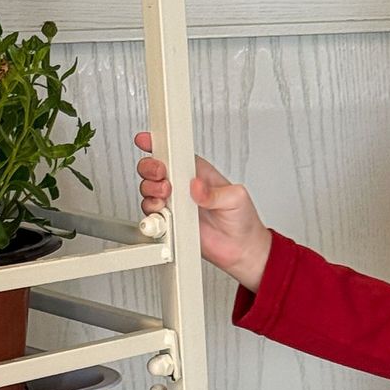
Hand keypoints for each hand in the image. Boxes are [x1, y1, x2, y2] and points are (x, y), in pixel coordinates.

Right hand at [134, 132, 272, 294]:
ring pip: (149, 191)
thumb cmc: (242, 220)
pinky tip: (163, 215)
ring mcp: (176, 204)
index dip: (159, 144)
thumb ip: (215, 192)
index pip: (176, 153)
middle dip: (151, 168)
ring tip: (165, 197)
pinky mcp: (171, 223)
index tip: (147, 140)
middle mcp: (184, 187)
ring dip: (151, 191)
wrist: (241, 249)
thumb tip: (197, 186)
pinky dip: (152, 215)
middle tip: (162, 176)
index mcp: (199, 173)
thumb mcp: (236, 198)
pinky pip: (152, 216)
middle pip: (155, 169)